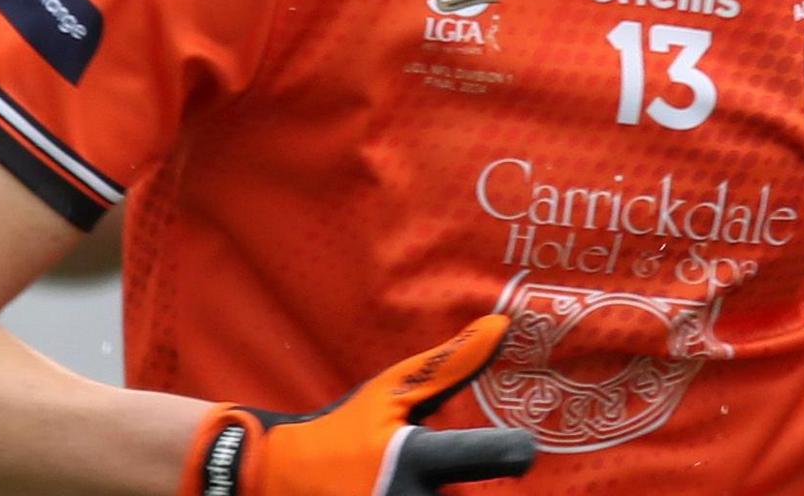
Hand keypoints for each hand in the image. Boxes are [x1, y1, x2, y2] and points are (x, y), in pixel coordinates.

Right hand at [180, 315, 537, 495]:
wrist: (277, 479)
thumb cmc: (344, 430)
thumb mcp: (389, 393)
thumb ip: (450, 367)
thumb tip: (504, 325)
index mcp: (414, 458)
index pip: (477, 455)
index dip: (509, 452)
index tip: (526, 451)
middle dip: (454, 490)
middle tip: (403, 474)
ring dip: (427, 494)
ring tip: (385, 481)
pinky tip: (378, 490)